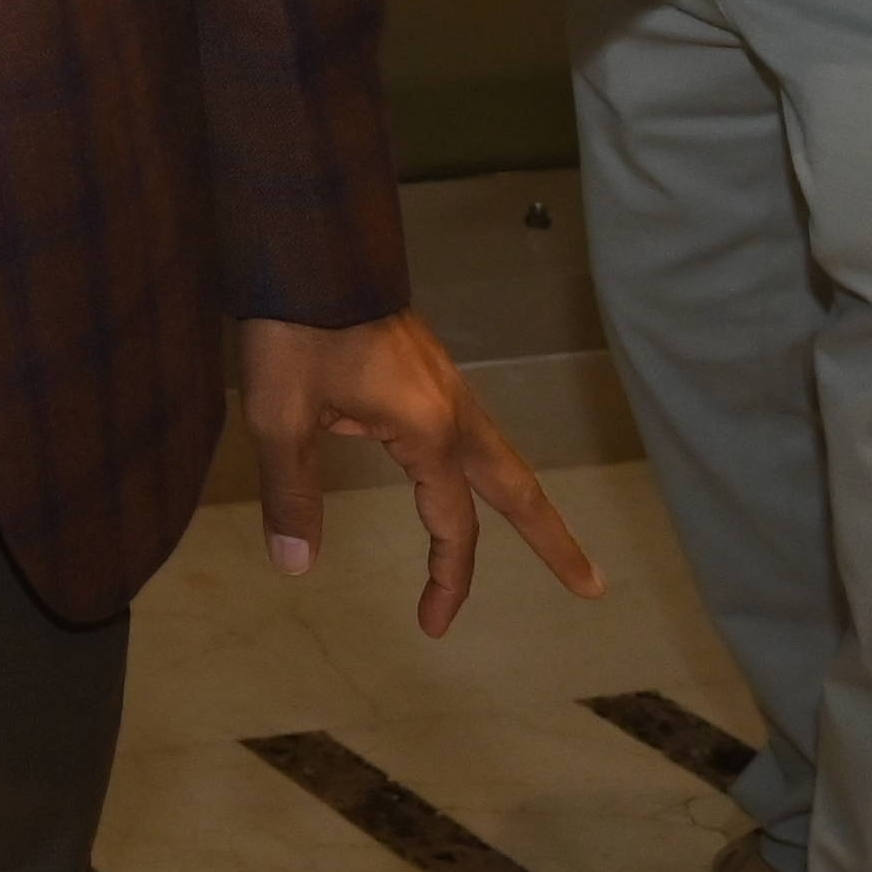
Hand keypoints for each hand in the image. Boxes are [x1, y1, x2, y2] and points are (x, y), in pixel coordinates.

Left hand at [238, 311, 602, 637]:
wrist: (306, 245)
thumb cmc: (293, 326)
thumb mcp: (278, 414)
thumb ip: (292, 493)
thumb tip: (297, 567)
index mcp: (428, 429)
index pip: (453, 528)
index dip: (447, 582)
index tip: (432, 626)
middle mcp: (452, 408)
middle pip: (517, 489)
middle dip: (553, 542)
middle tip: (592, 586)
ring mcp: (445, 383)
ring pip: (498, 456)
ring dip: (521, 502)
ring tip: (544, 536)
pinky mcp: (425, 367)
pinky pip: (466, 430)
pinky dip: (480, 468)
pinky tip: (455, 473)